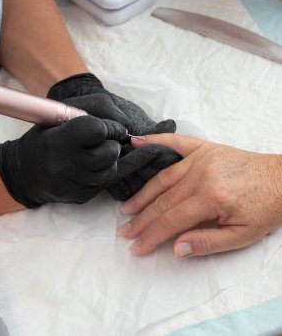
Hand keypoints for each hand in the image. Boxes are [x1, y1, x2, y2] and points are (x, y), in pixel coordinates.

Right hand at [47, 73, 179, 199]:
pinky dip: (103, 172)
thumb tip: (127, 124)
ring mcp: (72, 184)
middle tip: (102, 141)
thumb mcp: (64, 113)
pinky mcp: (80, 197)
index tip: (107, 127)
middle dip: (112, 144)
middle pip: (109, 153)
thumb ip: (96, 108)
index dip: (109, 127)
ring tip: (95, 153)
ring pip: (111, 169)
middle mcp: (64, 165)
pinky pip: (105, 183)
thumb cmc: (47, 136)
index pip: (98, 130)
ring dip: (110, 159)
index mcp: (57, 140)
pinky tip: (91, 166)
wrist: (25, 172)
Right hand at [117, 134, 281, 256]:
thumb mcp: (243, 235)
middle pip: (163, 201)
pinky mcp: (204, 148)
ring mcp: (201, 158)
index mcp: (211, 198)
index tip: (136, 247)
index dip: (152, 236)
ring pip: (163, 177)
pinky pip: (176, 142)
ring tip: (128, 208)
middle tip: (124, 232)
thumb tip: (176, 248)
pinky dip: (155, 141)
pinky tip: (137, 141)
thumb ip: (208, 242)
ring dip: (143, 193)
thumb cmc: (265, 208)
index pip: (172, 220)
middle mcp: (201, 175)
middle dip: (142, 220)